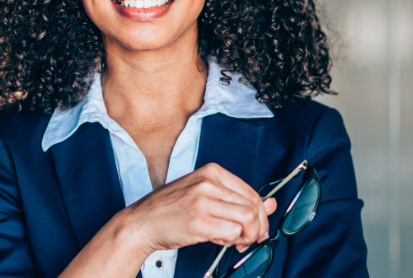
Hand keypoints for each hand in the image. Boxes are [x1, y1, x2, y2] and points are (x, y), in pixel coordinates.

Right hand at [119, 162, 276, 253]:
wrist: (141, 223)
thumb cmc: (171, 211)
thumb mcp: (205, 197)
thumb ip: (237, 200)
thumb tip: (271, 204)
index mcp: (212, 172)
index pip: (252, 192)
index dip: (260, 214)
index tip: (257, 227)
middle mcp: (209, 182)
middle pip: (253, 206)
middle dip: (256, 228)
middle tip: (248, 239)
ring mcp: (204, 200)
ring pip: (247, 218)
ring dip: (245, 235)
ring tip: (232, 240)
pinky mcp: (199, 221)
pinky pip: (233, 231)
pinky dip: (231, 240)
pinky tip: (218, 239)